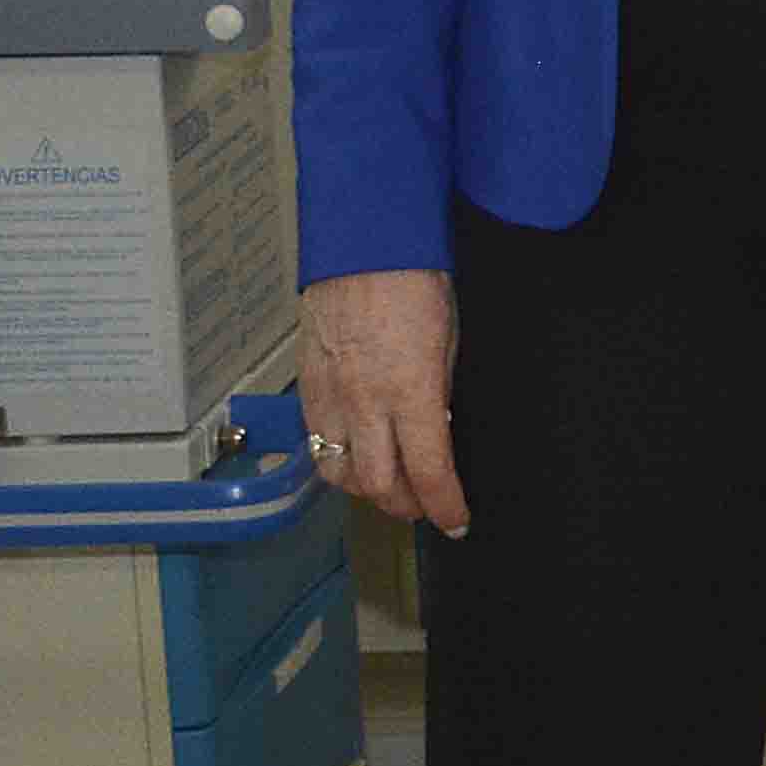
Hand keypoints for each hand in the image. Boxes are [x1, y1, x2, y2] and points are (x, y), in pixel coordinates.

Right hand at [298, 268, 471, 537]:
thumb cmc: (416, 281)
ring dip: (367, 489)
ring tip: (391, 483)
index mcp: (411, 391)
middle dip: (405, 506)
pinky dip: (338, 459)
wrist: (363, 245)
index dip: (445, 506)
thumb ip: (438, 393)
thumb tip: (437, 430)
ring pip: (339, 473)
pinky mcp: (307, 385)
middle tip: (425, 506)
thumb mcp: (450, 342)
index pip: (429, 471)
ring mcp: (330, 396)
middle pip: (377, 486)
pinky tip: (358, 453)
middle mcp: (365, 403)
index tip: (458, 521)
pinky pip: (317, 442)